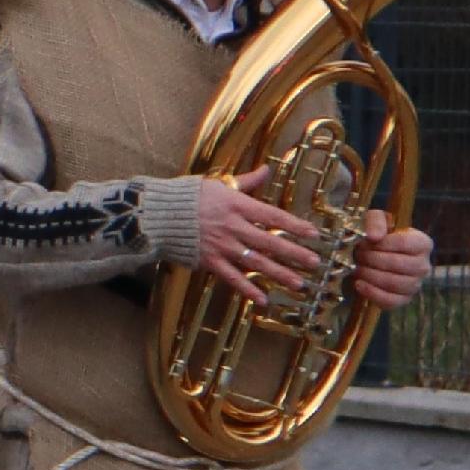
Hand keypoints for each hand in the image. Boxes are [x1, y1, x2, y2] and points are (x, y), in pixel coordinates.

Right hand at [188, 180, 321, 302]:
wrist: (155, 215)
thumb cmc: (186, 197)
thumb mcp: (217, 184)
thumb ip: (245, 181)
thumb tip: (266, 169)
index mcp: (236, 206)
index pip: (272, 216)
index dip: (295, 225)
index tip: (314, 234)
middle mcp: (233, 227)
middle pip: (269, 242)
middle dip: (294, 253)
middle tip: (314, 262)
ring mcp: (221, 246)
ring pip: (256, 262)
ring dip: (279, 274)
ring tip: (298, 284)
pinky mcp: (209, 261)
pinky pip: (232, 277)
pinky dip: (247, 290)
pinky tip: (262, 300)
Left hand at [348, 222, 433, 312]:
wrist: (367, 256)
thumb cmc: (375, 236)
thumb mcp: (374, 220)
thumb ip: (375, 221)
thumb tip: (374, 237)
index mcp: (422, 243)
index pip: (405, 244)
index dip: (382, 244)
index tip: (366, 243)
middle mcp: (423, 265)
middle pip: (399, 265)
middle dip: (372, 260)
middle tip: (358, 255)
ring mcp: (415, 284)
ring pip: (394, 284)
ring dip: (370, 275)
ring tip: (358, 268)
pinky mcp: (403, 299)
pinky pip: (391, 301)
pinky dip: (372, 293)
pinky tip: (359, 284)